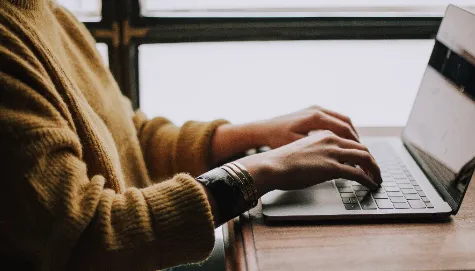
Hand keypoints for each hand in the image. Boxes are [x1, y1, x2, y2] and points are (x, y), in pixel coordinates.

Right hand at [237, 130, 381, 197]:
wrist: (272, 165)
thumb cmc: (282, 161)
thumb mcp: (303, 150)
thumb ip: (318, 152)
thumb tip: (325, 164)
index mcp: (324, 134)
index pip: (351, 141)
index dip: (361, 152)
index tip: (365, 161)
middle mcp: (331, 139)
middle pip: (362, 148)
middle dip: (372, 161)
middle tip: (376, 171)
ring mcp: (332, 153)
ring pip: (364, 158)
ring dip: (374, 169)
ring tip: (377, 179)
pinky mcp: (332, 167)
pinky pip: (358, 173)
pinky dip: (368, 179)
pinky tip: (370, 185)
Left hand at [250, 106, 358, 148]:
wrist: (263, 129)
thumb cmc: (276, 140)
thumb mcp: (298, 147)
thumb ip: (319, 150)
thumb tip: (340, 159)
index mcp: (315, 117)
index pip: (344, 129)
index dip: (355, 144)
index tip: (361, 156)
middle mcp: (317, 109)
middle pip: (346, 123)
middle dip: (356, 139)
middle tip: (363, 154)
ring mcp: (315, 109)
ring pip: (342, 120)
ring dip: (350, 134)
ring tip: (355, 149)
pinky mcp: (312, 111)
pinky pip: (333, 119)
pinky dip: (341, 130)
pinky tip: (342, 142)